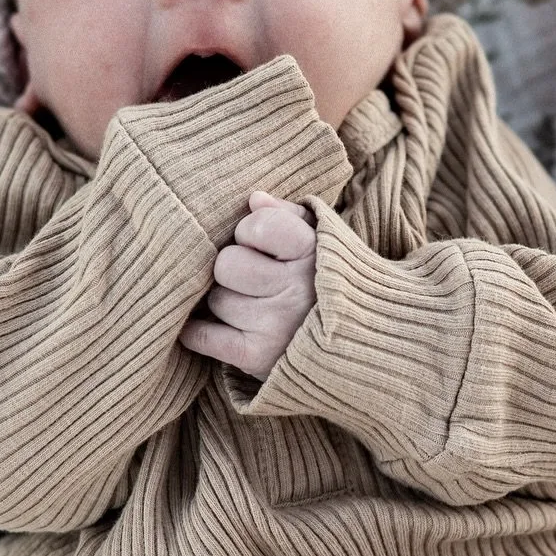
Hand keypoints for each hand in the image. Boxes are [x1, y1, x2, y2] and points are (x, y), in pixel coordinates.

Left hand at [179, 191, 316, 379]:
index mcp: (311, 253)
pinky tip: (212, 327)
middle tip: (252, 280)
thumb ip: (288, 216)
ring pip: (216, 300)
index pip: (258, 224)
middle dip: (233, 269)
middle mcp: (295, 289)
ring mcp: (275, 325)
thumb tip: (254, 200)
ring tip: (251, 308)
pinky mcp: (256, 356)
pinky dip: (197, 333)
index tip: (261, 245)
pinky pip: (202, 336)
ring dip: (226, 302)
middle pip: (227, 263)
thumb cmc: (327, 284)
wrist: (358, 347)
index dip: (250, 232)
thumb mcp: (320, 242)